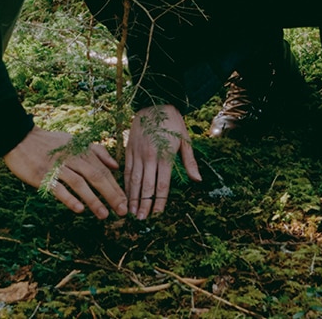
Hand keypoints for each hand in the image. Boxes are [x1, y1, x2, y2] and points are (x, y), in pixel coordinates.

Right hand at [3, 127, 125, 218]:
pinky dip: (69, 198)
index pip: (103, 170)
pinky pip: (58, 188)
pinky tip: (79, 209)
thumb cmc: (50, 143)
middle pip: (96, 176)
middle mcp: (72, 158)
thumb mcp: (75, 142)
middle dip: (111, 194)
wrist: (20, 138)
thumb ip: (97, 151)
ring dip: (93, 200)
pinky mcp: (42, 175)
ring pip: (79, 183)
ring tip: (104, 215)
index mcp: (81, 151)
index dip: (116, 186)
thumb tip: (116, 165)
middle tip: (122, 211)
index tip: (126, 202)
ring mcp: (57, 167)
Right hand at [125, 104, 201, 219]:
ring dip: (132, 197)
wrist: (154, 102)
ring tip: (131, 212)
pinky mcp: (129, 149)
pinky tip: (124, 194)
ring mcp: (137, 152)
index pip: (162, 184)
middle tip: (141, 219)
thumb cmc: (172, 122)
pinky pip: (125, 169)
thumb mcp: (185, 139)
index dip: (160, 200)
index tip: (157, 213)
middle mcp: (150, 155)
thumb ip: (189, 161)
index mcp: (165, 154)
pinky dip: (125, 183)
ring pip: (133, 179)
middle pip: (146, 185)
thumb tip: (197, 180)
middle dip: (143, 203)